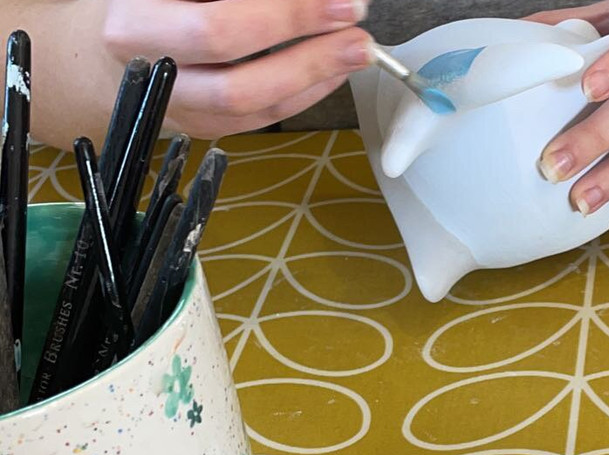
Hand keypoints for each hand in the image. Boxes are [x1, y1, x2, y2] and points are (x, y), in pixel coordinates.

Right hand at [102, 0, 372, 138]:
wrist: (94, 61)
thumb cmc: (139, 9)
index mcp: (134, 26)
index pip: (219, 27)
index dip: (285, 15)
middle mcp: (156, 78)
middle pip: (242, 80)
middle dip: (308, 52)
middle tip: (353, 21)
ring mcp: (183, 112)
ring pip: (258, 107)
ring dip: (318, 75)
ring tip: (357, 47)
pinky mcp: (206, 130)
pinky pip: (265, 118)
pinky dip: (307, 92)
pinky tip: (334, 69)